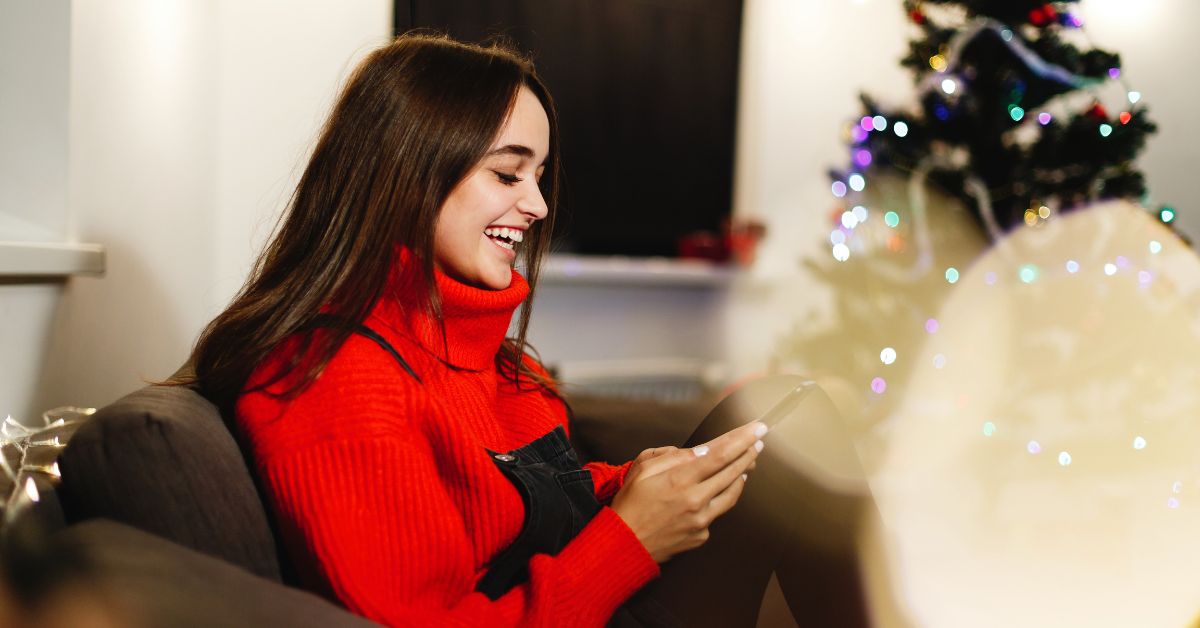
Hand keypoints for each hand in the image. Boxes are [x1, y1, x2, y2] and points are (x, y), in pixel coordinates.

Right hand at [610, 421, 766, 562]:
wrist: (624, 545)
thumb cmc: (630, 503)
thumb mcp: (642, 469)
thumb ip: (673, 457)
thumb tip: (700, 451)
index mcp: (680, 480)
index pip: (721, 454)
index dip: (742, 439)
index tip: (758, 428)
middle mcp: (695, 500)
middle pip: (732, 472)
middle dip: (749, 454)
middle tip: (758, 441)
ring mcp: (701, 521)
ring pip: (732, 494)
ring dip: (741, 476)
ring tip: (747, 464)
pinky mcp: (701, 535)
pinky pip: (717, 513)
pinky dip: (720, 499)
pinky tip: (720, 491)